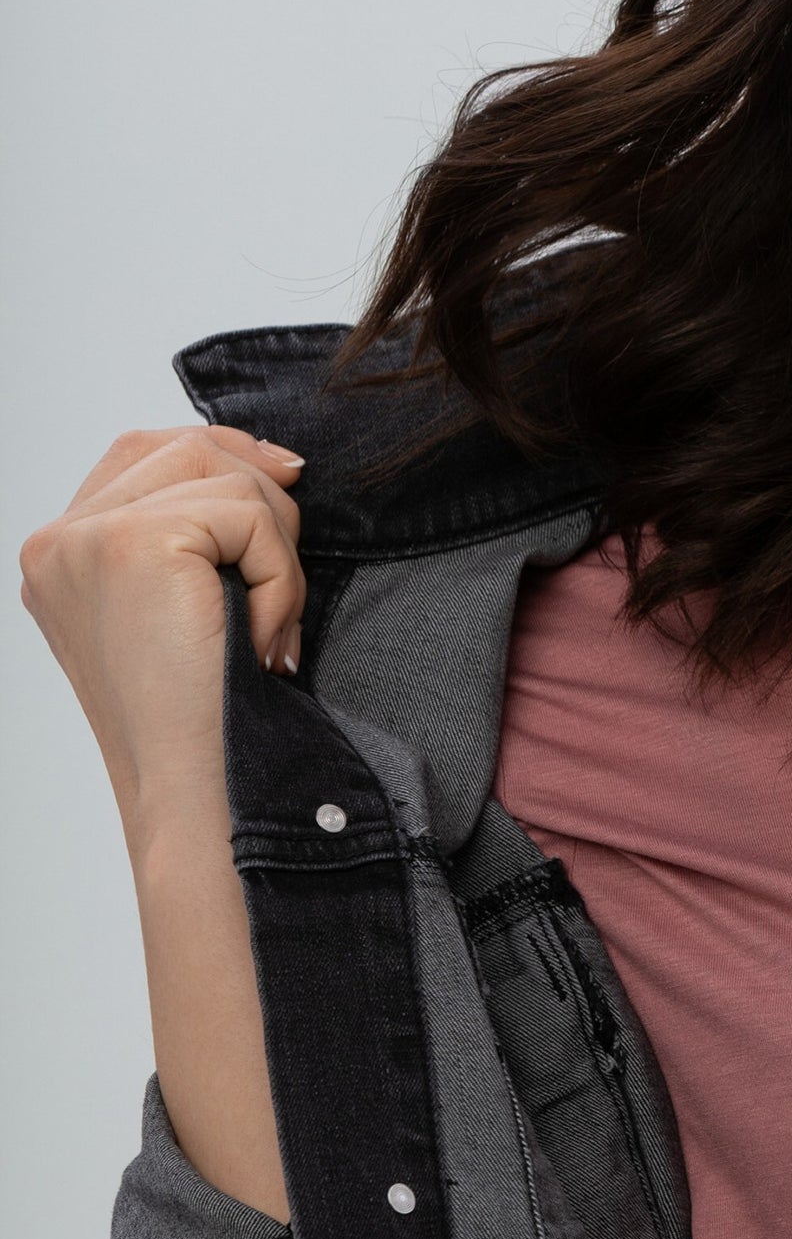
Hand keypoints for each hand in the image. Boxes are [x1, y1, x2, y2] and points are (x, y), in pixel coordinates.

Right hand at [18, 424, 308, 837]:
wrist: (198, 792)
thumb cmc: (207, 715)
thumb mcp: (188, 605)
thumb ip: (201, 529)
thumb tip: (277, 459)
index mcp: (61, 555)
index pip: (147, 451)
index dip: (226, 453)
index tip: (287, 480)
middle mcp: (57, 543)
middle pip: (188, 446)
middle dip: (263, 499)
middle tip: (284, 587)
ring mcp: (85, 540)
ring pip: (226, 474)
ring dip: (278, 547)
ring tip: (270, 624)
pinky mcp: (132, 544)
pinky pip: (250, 515)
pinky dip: (281, 575)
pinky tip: (263, 639)